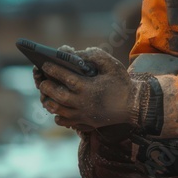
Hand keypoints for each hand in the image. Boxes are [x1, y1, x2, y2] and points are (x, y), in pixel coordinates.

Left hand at [36, 46, 158, 130]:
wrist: (134, 106)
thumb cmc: (122, 83)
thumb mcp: (111, 65)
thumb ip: (94, 56)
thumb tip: (77, 53)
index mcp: (88, 87)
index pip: (64, 77)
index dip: (53, 69)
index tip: (44, 64)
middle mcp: (82, 103)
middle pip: (57, 96)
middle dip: (46, 87)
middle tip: (42, 80)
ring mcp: (83, 116)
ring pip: (58, 111)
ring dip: (49, 102)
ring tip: (46, 94)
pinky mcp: (85, 124)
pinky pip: (65, 122)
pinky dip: (58, 115)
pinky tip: (58, 107)